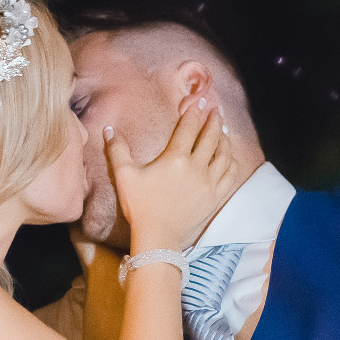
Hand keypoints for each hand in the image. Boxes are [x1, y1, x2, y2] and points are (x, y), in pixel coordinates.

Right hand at [105, 98, 237, 253]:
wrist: (159, 238)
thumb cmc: (140, 207)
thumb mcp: (124, 176)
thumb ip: (117, 150)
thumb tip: (109, 129)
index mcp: (175, 158)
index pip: (189, 128)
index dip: (195, 112)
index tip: (200, 101)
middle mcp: (196, 167)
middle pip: (211, 137)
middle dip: (213, 120)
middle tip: (215, 110)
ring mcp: (209, 183)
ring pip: (224, 154)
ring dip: (224, 139)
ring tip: (222, 130)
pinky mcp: (215, 197)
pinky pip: (230, 174)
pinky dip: (231, 161)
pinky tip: (228, 157)